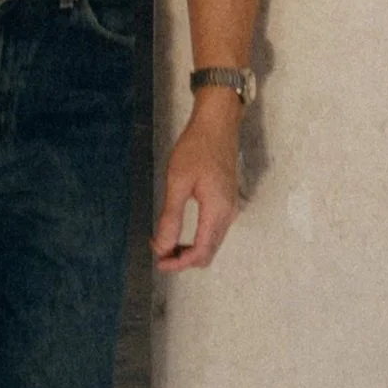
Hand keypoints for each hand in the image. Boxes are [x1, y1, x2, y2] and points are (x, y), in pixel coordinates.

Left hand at [151, 93, 239, 272]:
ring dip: (189, 249)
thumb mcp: (178, 181)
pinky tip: (179, 229)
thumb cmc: (196, 147)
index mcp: (217, 211)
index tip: (158, 262)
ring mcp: (230, 208)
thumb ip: (171, 216)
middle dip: (183, 259)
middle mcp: (228, 214)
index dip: (178, 263)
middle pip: (208, 253)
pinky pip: (213, 231)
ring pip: (211, 244)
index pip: (200, 253)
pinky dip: (196, 238)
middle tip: (159, 253)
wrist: (217, 123)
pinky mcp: (226, 201)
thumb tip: (163, 247)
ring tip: (165, 242)